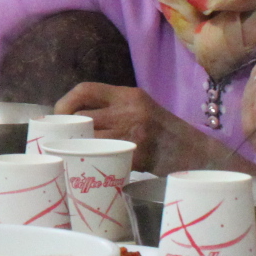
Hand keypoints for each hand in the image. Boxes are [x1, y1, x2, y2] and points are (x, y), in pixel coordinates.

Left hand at [53, 82, 255, 175]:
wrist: (199, 154)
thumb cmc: (166, 135)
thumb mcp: (142, 110)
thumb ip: (114, 110)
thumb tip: (75, 120)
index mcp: (129, 94)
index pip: (85, 89)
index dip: (65, 103)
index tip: (56, 117)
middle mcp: (130, 108)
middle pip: (83, 116)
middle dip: (67, 131)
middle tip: (60, 142)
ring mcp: (135, 130)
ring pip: (90, 138)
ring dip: (78, 148)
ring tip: (73, 155)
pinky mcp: (138, 153)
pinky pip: (107, 156)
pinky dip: (97, 162)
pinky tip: (94, 167)